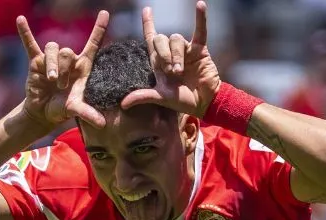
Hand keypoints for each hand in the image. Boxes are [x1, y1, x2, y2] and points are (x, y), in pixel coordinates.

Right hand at [18, 10, 108, 128]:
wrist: (43, 113)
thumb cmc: (63, 109)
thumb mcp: (76, 110)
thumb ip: (88, 113)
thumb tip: (102, 124)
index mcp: (82, 67)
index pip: (93, 44)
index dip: (99, 29)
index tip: (105, 13)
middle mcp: (68, 60)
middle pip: (67, 50)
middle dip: (64, 68)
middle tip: (61, 86)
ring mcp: (51, 59)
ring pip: (53, 48)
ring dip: (52, 64)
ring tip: (51, 80)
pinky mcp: (36, 62)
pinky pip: (30, 44)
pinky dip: (25, 33)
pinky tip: (20, 20)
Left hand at [121, 2, 220, 117]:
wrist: (202, 103)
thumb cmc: (181, 101)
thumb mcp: (160, 97)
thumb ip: (142, 96)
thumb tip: (123, 103)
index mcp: (159, 62)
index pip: (151, 39)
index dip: (148, 24)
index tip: (146, 11)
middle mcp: (171, 53)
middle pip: (161, 39)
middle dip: (164, 54)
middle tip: (171, 71)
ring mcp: (185, 50)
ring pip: (176, 39)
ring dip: (176, 55)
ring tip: (180, 71)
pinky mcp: (200, 50)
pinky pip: (200, 31)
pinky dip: (200, 18)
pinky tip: (200, 5)